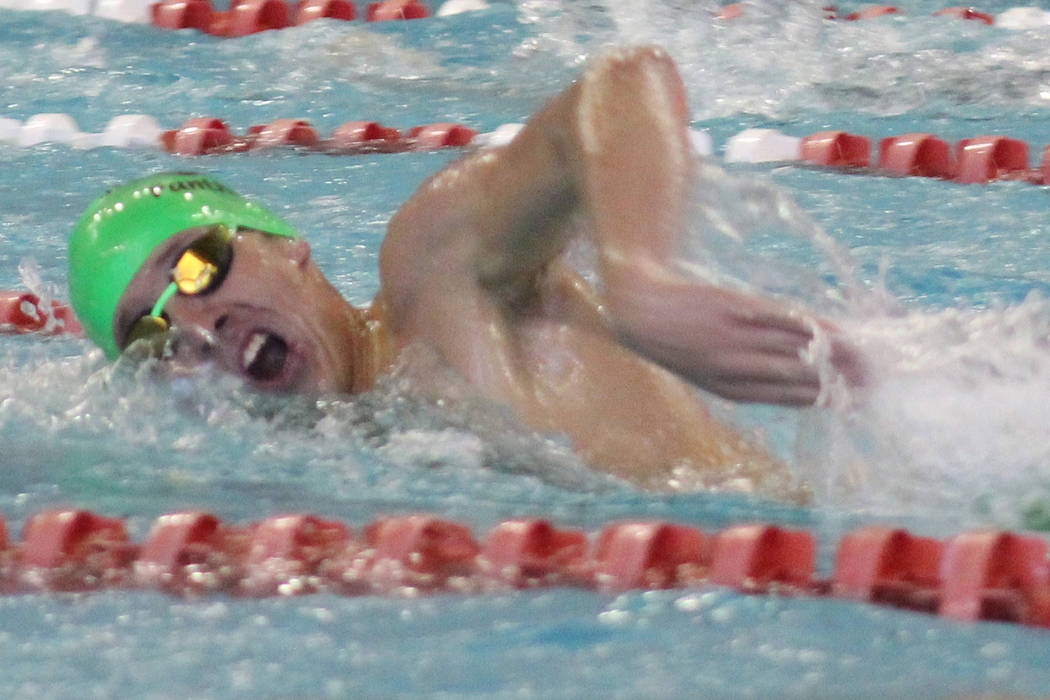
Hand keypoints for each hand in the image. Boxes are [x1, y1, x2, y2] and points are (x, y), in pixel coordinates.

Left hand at [604, 264, 861, 405]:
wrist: (640, 311)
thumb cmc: (677, 343)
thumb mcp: (707, 372)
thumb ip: (748, 378)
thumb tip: (791, 383)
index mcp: (732, 390)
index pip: (790, 398)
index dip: (826, 399)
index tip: (855, 400)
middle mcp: (738, 368)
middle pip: (801, 374)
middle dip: (840, 379)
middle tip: (873, 381)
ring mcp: (739, 337)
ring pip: (798, 347)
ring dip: (837, 353)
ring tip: (866, 356)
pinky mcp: (737, 309)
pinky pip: (784, 320)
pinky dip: (813, 326)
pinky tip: (837, 330)